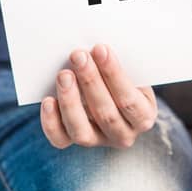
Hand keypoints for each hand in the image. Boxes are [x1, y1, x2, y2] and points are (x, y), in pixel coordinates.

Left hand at [40, 44, 156, 148]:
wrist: (115, 96)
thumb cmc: (124, 79)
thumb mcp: (133, 73)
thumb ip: (119, 66)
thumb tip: (97, 49)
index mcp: (143, 116)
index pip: (129, 100)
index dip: (114, 74)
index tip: (101, 49)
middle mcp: (124, 134)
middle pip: (105, 113)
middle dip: (90, 81)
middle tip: (78, 56)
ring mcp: (99, 141)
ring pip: (81, 130)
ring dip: (70, 100)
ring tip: (64, 75)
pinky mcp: (76, 142)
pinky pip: (61, 139)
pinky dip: (51, 121)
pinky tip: (48, 100)